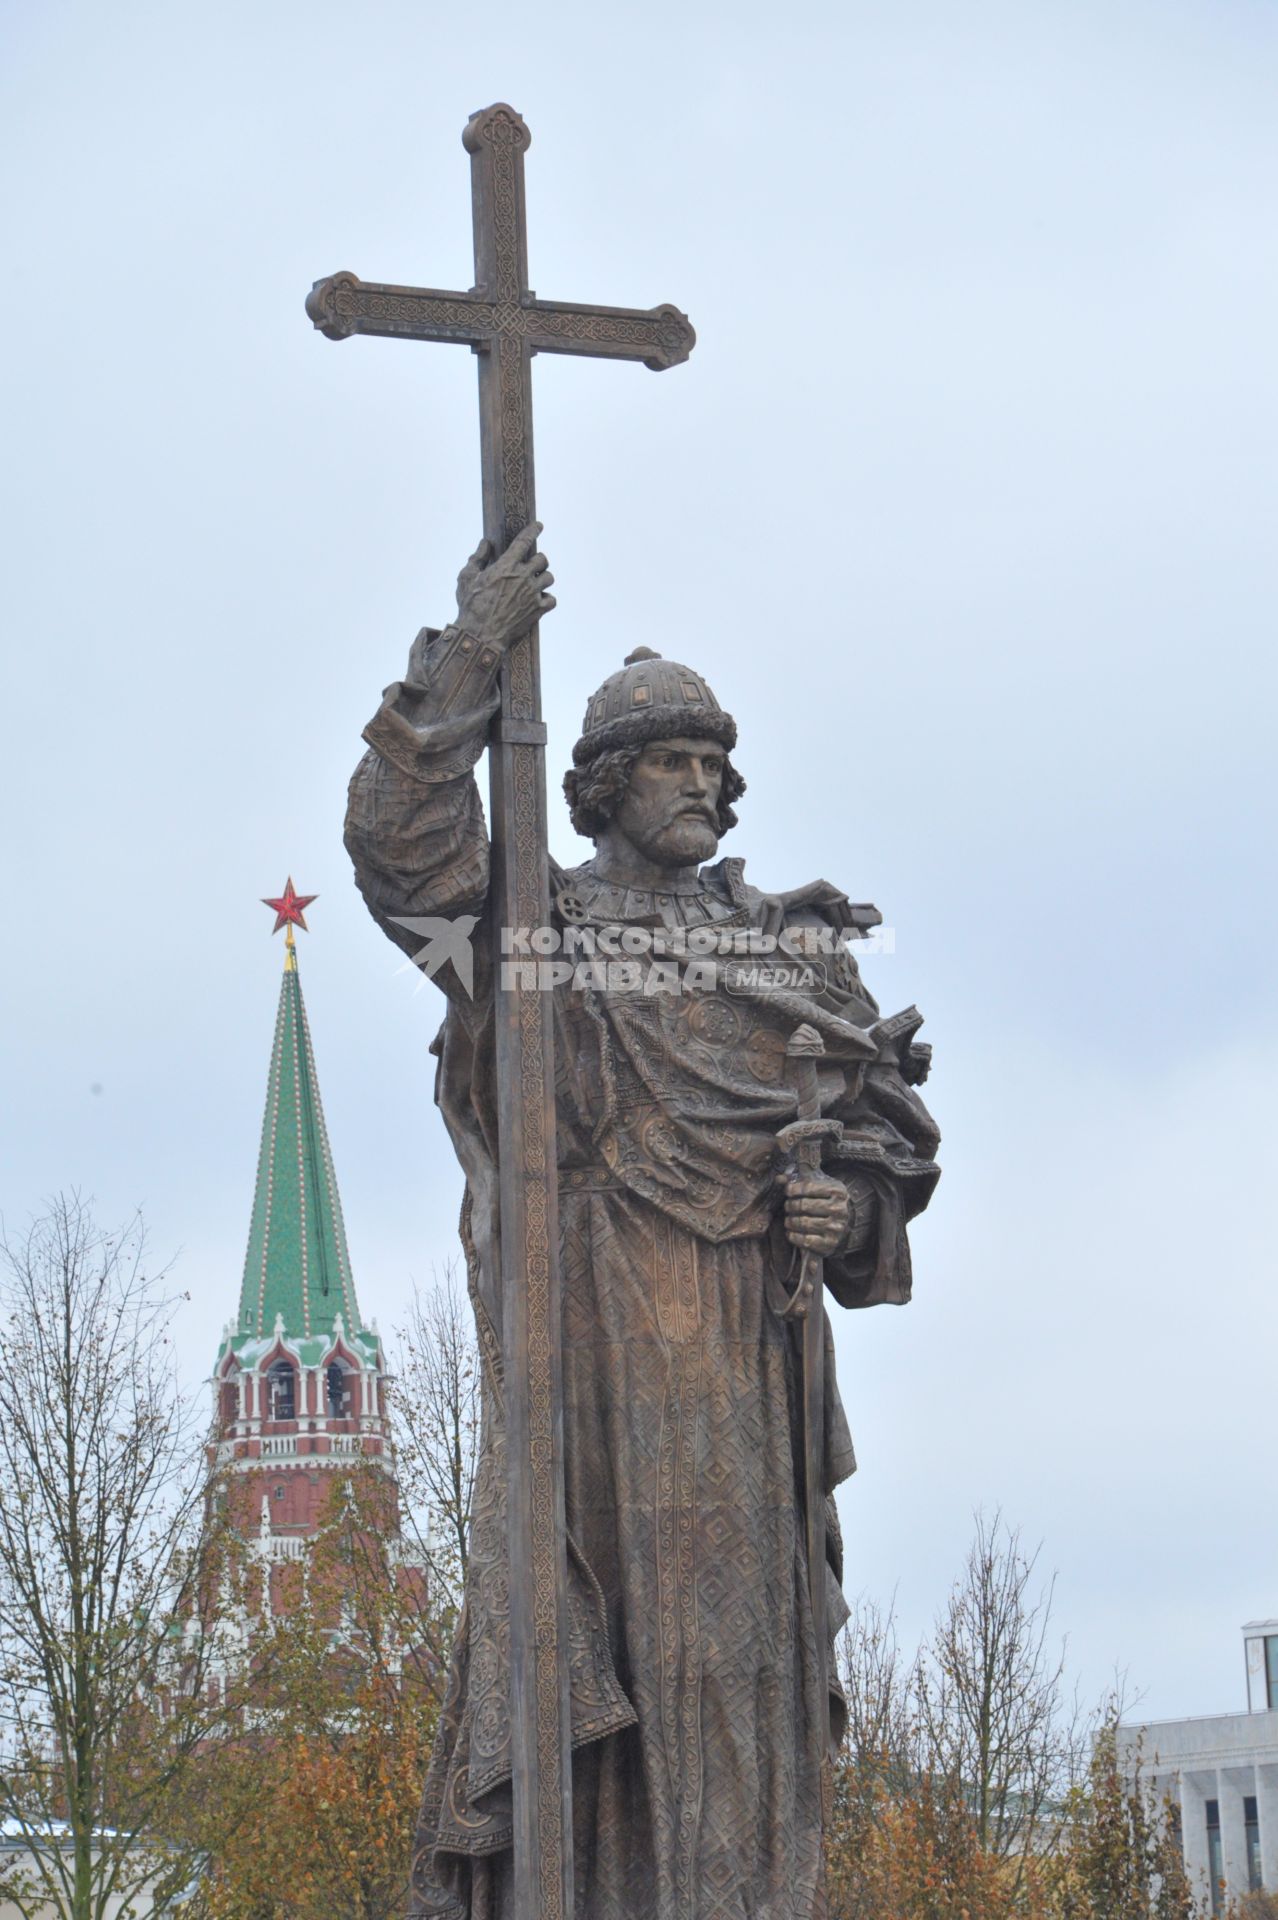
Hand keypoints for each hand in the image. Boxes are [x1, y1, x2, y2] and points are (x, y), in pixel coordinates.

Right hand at [455, 521, 555, 647]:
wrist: (480, 635)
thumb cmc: (470, 605)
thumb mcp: (466, 577)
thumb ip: (477, 558)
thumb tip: (486, 543)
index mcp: (506, 566)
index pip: (524, 541)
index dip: (533, 530)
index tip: (539, 526)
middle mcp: (523, 577)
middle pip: (543, 560)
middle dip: (538, 560)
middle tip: (532, 565)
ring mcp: (532, 594)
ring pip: (549, 578)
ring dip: (543, 578)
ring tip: (535, 583)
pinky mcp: (537, 611)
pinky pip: (552, 600)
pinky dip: (547, 599)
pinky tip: (539, 600)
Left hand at [783, 1174, 849, 1255]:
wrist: (844, 1222)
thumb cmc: (826, 1199)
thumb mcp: (818, 1184)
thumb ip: (799, 1177)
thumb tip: (779, 1178)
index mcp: (837, 1191)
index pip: (808, 1187)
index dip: (793, 1188)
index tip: (787, 1191)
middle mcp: (839, 1209)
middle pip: (804, 1205)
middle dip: (790, 1205)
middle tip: (788, 1206)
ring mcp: (836, 1227)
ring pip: (803, 1223)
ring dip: (790, 1221)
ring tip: (788, 1220)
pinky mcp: (830, 1243)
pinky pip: (806, 1240)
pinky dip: (794, 1236)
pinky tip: (791, 1232)